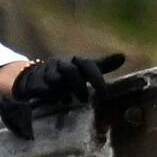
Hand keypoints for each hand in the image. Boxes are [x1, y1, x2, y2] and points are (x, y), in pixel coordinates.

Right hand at [0, 51, 123, 138]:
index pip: (88, 65)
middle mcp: (61, 63)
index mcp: (75, 60)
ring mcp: (46, 71)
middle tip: (85, 100)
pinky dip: (49, 96)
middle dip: (79, 86)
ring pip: (55, 80)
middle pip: (71, 71)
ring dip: (62, 91)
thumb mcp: (84, 70)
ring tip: (67, 100)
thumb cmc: (66, 75)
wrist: (34, 78)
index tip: (104, 93)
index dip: (96, 78)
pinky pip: (42, 89)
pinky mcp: (34, 82)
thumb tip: (122, 56)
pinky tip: (54, 100)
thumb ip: (102, 65)